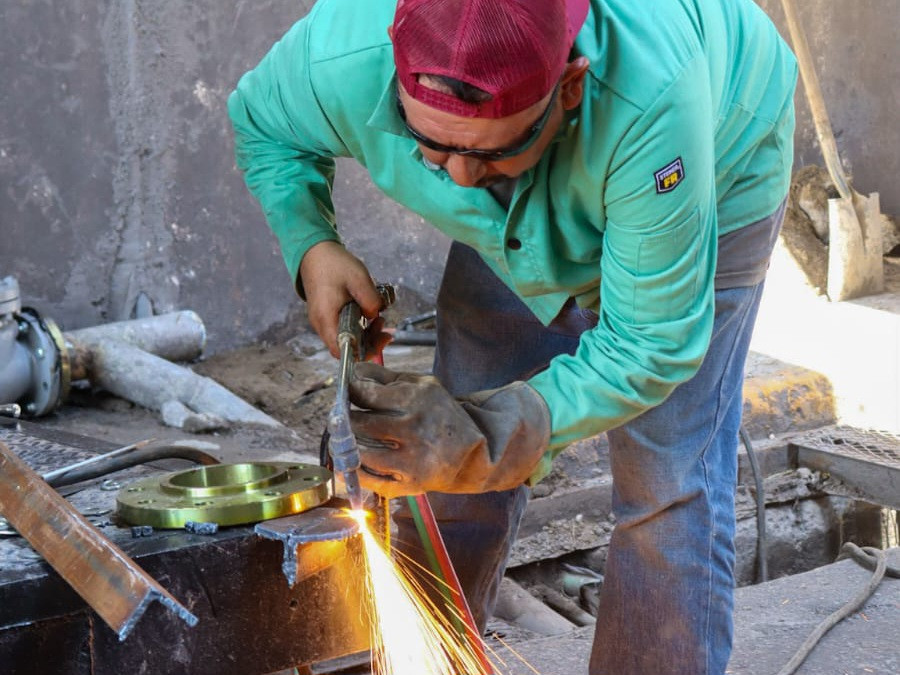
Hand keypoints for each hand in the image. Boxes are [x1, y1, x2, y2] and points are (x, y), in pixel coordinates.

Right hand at [299, 241, 384, 356]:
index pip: (343, 350)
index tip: (382, 339)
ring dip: (365, 333)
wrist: (314, 252)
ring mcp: (322, 321)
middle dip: (369, 341)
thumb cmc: (334, 264)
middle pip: (346, 347)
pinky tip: (367, 313)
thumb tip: (374, 316)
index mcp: (326, 318)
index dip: (364, 352)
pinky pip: (343, 329)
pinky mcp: (326, 315)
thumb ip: (371, 301)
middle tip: (384, 325)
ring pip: (346, 338)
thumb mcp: (359, 278)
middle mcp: (321, 324)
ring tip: (378, 318)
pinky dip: (358, 326)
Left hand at [348, 363, 550, 496]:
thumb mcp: (421, 385)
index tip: (349, 391)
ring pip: (359, 452)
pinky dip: (356, 470)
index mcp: (416, 399)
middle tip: (343, 417)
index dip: (350, 390)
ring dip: (347, 445)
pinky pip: (369, 480)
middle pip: (357, 423)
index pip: (364, 393)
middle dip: (344, 418)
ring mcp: (410, 460)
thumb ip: (384, 377)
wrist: (472, 452)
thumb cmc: (440, 413)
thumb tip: (351, 374)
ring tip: (347, 439)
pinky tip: (354, 460)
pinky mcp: (408, 485)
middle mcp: (413, 429)